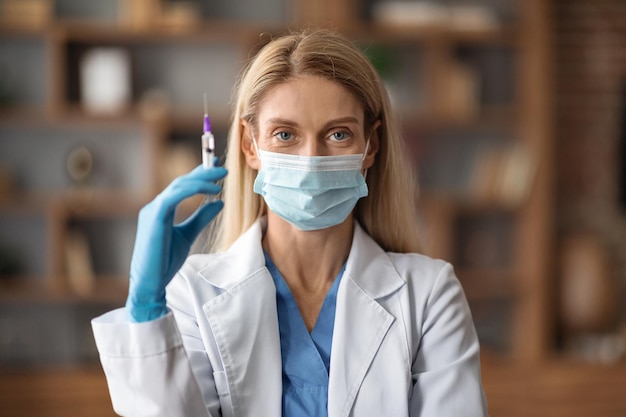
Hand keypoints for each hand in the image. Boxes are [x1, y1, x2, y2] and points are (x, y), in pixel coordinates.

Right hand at [125, 164, 227, 321]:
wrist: (150, 283)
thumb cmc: (164, 262)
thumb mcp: (188, 235)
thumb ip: (201, 218)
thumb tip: (219, 203)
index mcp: (161, 210)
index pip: (181, 186)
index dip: (198, 175)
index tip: (216, 168)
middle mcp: (154, 206)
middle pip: (181, 182)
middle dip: (202, 172)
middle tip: (223, 167)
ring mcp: (152, 211)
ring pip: (178, 186)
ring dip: (201, 178)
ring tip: (221, 176)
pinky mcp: (154, 217)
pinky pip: (174, 196)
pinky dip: (194, 190)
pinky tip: (212, 190)